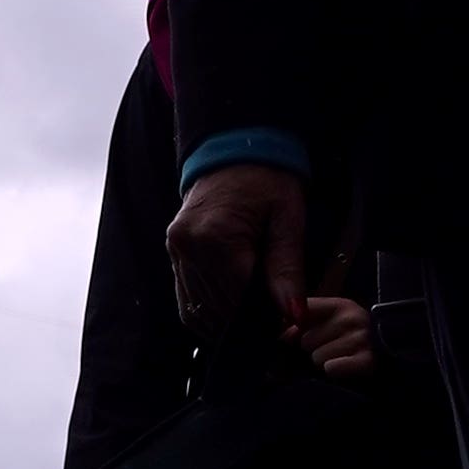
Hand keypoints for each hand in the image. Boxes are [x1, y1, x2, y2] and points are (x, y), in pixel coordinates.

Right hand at [166, 160, 306, 339]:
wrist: (234, 149)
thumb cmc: (267, 180)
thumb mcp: (287, 220)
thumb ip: (288, 270)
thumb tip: (294, 316)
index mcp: (216, 236)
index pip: (239, 300)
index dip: (265, 315)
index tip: (285, 316)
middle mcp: (188, 245)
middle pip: (219, 307)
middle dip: (247, 318)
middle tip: (274, 312)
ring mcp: (176, 250)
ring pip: (200, 309)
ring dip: (226, 319)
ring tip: (253, 309)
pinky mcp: (173, 252)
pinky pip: (186, 298)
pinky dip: (207, 312)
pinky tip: (228, 312)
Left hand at [292, 292, 377, 382]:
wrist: (390, 369)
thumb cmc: (352, 348)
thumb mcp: (332, 327)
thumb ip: (304, 324)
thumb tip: (283, 334)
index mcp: (342, 305)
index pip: (304, 310)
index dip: (295, 328)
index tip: (296, 337)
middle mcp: (353, 317)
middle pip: (306, 339)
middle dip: (313, 349)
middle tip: (332, 352)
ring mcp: (362, 338)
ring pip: (316, 357)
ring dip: (323, 363)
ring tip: (341, 361)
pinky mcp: (366, 360)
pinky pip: (330, 368)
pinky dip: (333, 373)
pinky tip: (344, 370)